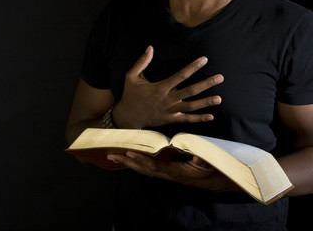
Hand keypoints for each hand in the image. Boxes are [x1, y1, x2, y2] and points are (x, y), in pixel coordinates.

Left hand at [107, 152, 239, 191]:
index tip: (127, 153)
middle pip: (144, 169)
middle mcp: (170, 174)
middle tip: (110, 155)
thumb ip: (203, 159)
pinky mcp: (171, 171)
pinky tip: (133, 158)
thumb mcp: (212, 163)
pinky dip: (140, 162)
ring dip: (131, 162)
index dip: (141, 160)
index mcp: (178, 172)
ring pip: (146, 169)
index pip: (155, 166)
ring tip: (116, 155)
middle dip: (127, 162)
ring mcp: (170, 174)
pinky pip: (152, 167)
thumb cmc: (216, 170)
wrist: (223, 180)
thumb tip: (194, 156)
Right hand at [112, 46, 223, 128]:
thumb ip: (142, 62)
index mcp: (160, 87)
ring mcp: (170, 111)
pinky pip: (186, 119)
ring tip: (219, 98)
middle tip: (220, 78)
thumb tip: (150, 48)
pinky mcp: (170, 119)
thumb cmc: (130, 95)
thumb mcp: (131, 77)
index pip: (180, 75)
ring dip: (205, 102)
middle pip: (191, 91)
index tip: (204, 59)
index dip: (193, 67)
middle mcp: (168, 99)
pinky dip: (198, 119)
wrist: (127, 117)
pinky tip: (210, 116)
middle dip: (206, 84)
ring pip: (191, 106)